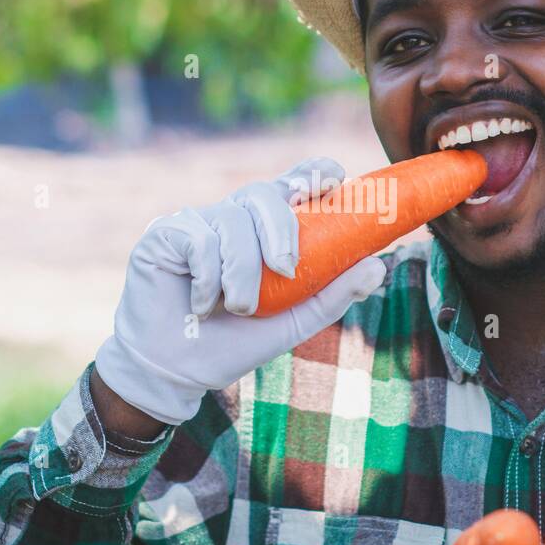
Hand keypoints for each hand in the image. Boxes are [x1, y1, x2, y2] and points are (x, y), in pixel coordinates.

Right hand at [93, 157, 387, 424]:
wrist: (178, 371)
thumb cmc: (234, 342)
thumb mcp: (294, 321)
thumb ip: (333, 293)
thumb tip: (378, 266)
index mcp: (264, 231)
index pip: (292, 184)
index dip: (313, 173)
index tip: (334, 180)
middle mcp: (232, 218)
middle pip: (264, 194)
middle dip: (280, 229)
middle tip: (286, 269)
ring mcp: (197, 222)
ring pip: (231, 221)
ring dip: (240, 273)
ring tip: (234, 309)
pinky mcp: (165, 234)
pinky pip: (197, 238)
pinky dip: (206, 277)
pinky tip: (199, 304)